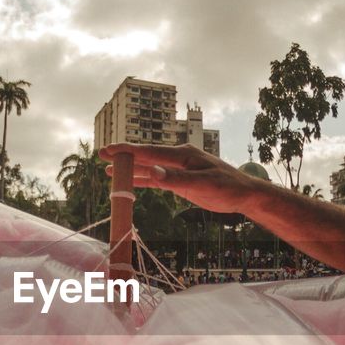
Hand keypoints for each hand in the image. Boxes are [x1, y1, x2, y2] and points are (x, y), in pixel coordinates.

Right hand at [101, 143, 264, 214]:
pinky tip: (132, 182)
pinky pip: (158, 179)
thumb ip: (176, 179)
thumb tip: (152, 172)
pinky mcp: (181, 180)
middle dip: (124, 157)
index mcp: (182, 155)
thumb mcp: (202, 184)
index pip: (149, 152)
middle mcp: (178, 158)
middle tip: (102, 155)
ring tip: (110, 171)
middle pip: (145, 157)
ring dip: (131, 169)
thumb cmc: (227, 187)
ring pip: (149, 168)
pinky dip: (144, 180)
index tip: (109, 151)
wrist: (243, 194)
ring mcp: (178, 168)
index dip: (127, 152)